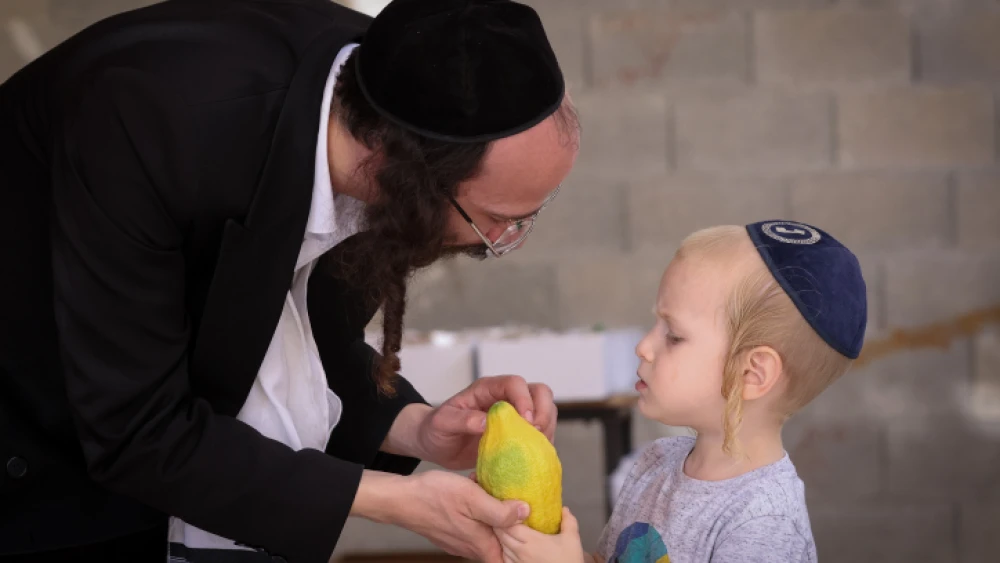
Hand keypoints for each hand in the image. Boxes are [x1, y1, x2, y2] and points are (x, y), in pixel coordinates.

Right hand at [390, 470, 531, 562]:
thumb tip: (525, 513)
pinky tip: (479, 492)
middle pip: (500, 545)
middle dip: (512, 529)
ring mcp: (459, 541)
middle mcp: (470, 547)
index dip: (523, 546)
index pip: (509, 558)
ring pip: (486, 533)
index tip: (535, 528)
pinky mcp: (450, 531)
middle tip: (520, 506)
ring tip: (500, 495)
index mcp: (480, 543)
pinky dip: (480, 513)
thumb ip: (499, 510)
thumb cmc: (433, 496)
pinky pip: (473, 526)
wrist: (399, 498)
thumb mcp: (472, 498)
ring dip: (495, 517)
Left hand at [416, 375, 556, 469]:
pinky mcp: (518, 433)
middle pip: (539, 393)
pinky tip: (535, 457)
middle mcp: (505, 398)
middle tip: (536, 435)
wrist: (435, 444)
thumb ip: (462, 420)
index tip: (526, 422)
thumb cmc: (436, 429)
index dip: (524, 399)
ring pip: (546, 411)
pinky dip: (543, 444)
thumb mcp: (442, 423)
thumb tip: (485, 422)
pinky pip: (541, 433)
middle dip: (544, 412)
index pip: (515, 383)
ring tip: (537, 449)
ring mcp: (514, 415)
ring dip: (547, 429)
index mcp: (487, 389)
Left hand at [495, 507, 583, 562]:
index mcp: (532, 541)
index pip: (511, 526)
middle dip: (501, 526)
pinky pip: (506, 559)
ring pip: (503, 548)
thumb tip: (564, 509)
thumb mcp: (572, 539)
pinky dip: (505, 552)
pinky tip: (509, 548)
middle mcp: (521, 552)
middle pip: (503, 536)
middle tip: (502, 518)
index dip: (507, 518)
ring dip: (502, 539)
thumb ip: (568, 521)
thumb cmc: (569, 559)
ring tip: (505, 531)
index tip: (509, 511)